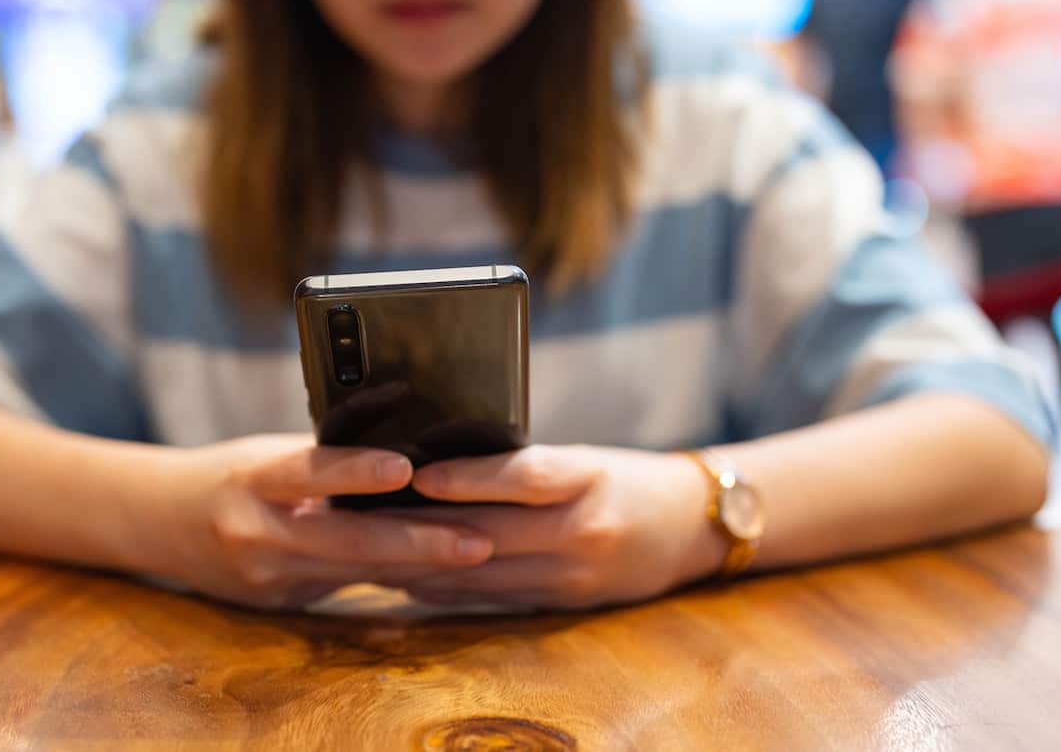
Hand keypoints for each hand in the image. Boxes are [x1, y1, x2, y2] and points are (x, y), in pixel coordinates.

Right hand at [139, 434, 493, 609]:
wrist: (157, 524)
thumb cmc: (228, 474)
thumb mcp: (266, 454)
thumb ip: (323, 460)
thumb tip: (404, 453)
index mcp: (253, 479)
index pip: (310, 472)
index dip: (357, 471)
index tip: (406, 468)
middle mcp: (258, 532)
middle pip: (346, 540)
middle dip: (418, 542)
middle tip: (478, 540)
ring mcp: (269, 577)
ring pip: (356, 573)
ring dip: (418, 566)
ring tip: (474, 557)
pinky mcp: (279, 604)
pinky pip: (346, 590)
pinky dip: (390, 579)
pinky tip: (438, 577)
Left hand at [395, 445, 723, 610]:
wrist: (691, 527)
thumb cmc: (624, 479)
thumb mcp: (584, 460)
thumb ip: (525, 468)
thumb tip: (441, 466)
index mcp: (588, 478)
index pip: (525, 476)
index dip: (470, 478)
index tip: (418, 474)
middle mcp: (583, 529)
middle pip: (494, 532)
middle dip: (426, 529)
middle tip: (369, 519)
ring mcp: (575, 572)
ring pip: (488, 574)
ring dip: (427, 567)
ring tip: (375, 554)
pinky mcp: (567, 601)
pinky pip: (499, 599)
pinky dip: (453, 592)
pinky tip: (412, 583)